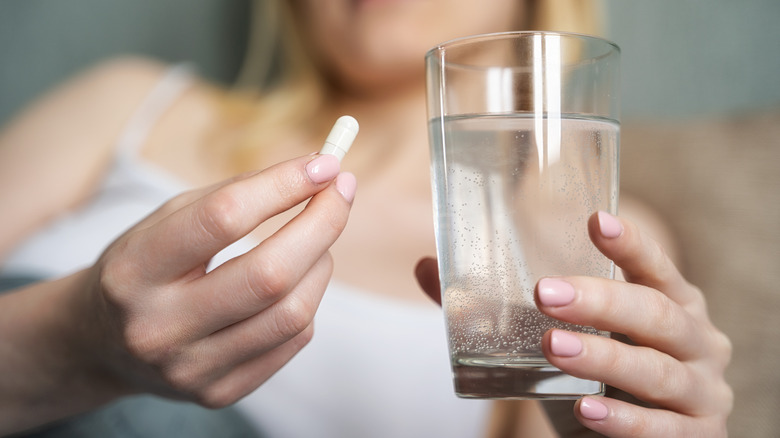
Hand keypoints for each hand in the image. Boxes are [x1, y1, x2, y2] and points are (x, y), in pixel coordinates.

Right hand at [80, 154, 353, 405]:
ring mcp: (191, 368)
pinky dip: (309, 299)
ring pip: (293, 313)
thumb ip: (236, 194)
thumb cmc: (146, 266)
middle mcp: (159, 327)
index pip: (223, 218)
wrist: (102, 342)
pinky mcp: (219, 392)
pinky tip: (297, 281)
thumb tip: (316, 173)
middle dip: (322, 223)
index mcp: (135, 270)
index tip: (324, 164)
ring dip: (321, 262)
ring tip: (316, 240)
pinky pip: (293, 341)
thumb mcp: (168, 219)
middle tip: (341, 192)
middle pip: (270, 274)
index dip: (283, 185)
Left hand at [415, 211, 732, 436]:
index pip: (655, 268)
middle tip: (545, 293)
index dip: (631, 244)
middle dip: (601, 301)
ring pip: (656, 370)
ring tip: (552, 347)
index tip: (595, 220)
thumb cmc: (601, 375)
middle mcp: (697, 341)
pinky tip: (585, 411)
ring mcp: (702, 392)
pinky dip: (623, 421)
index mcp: (672, 304)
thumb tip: (427, 267)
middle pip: (657, 314)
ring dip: (604, 358)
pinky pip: (660, 430)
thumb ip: (499, 306)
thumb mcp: (564, 336)